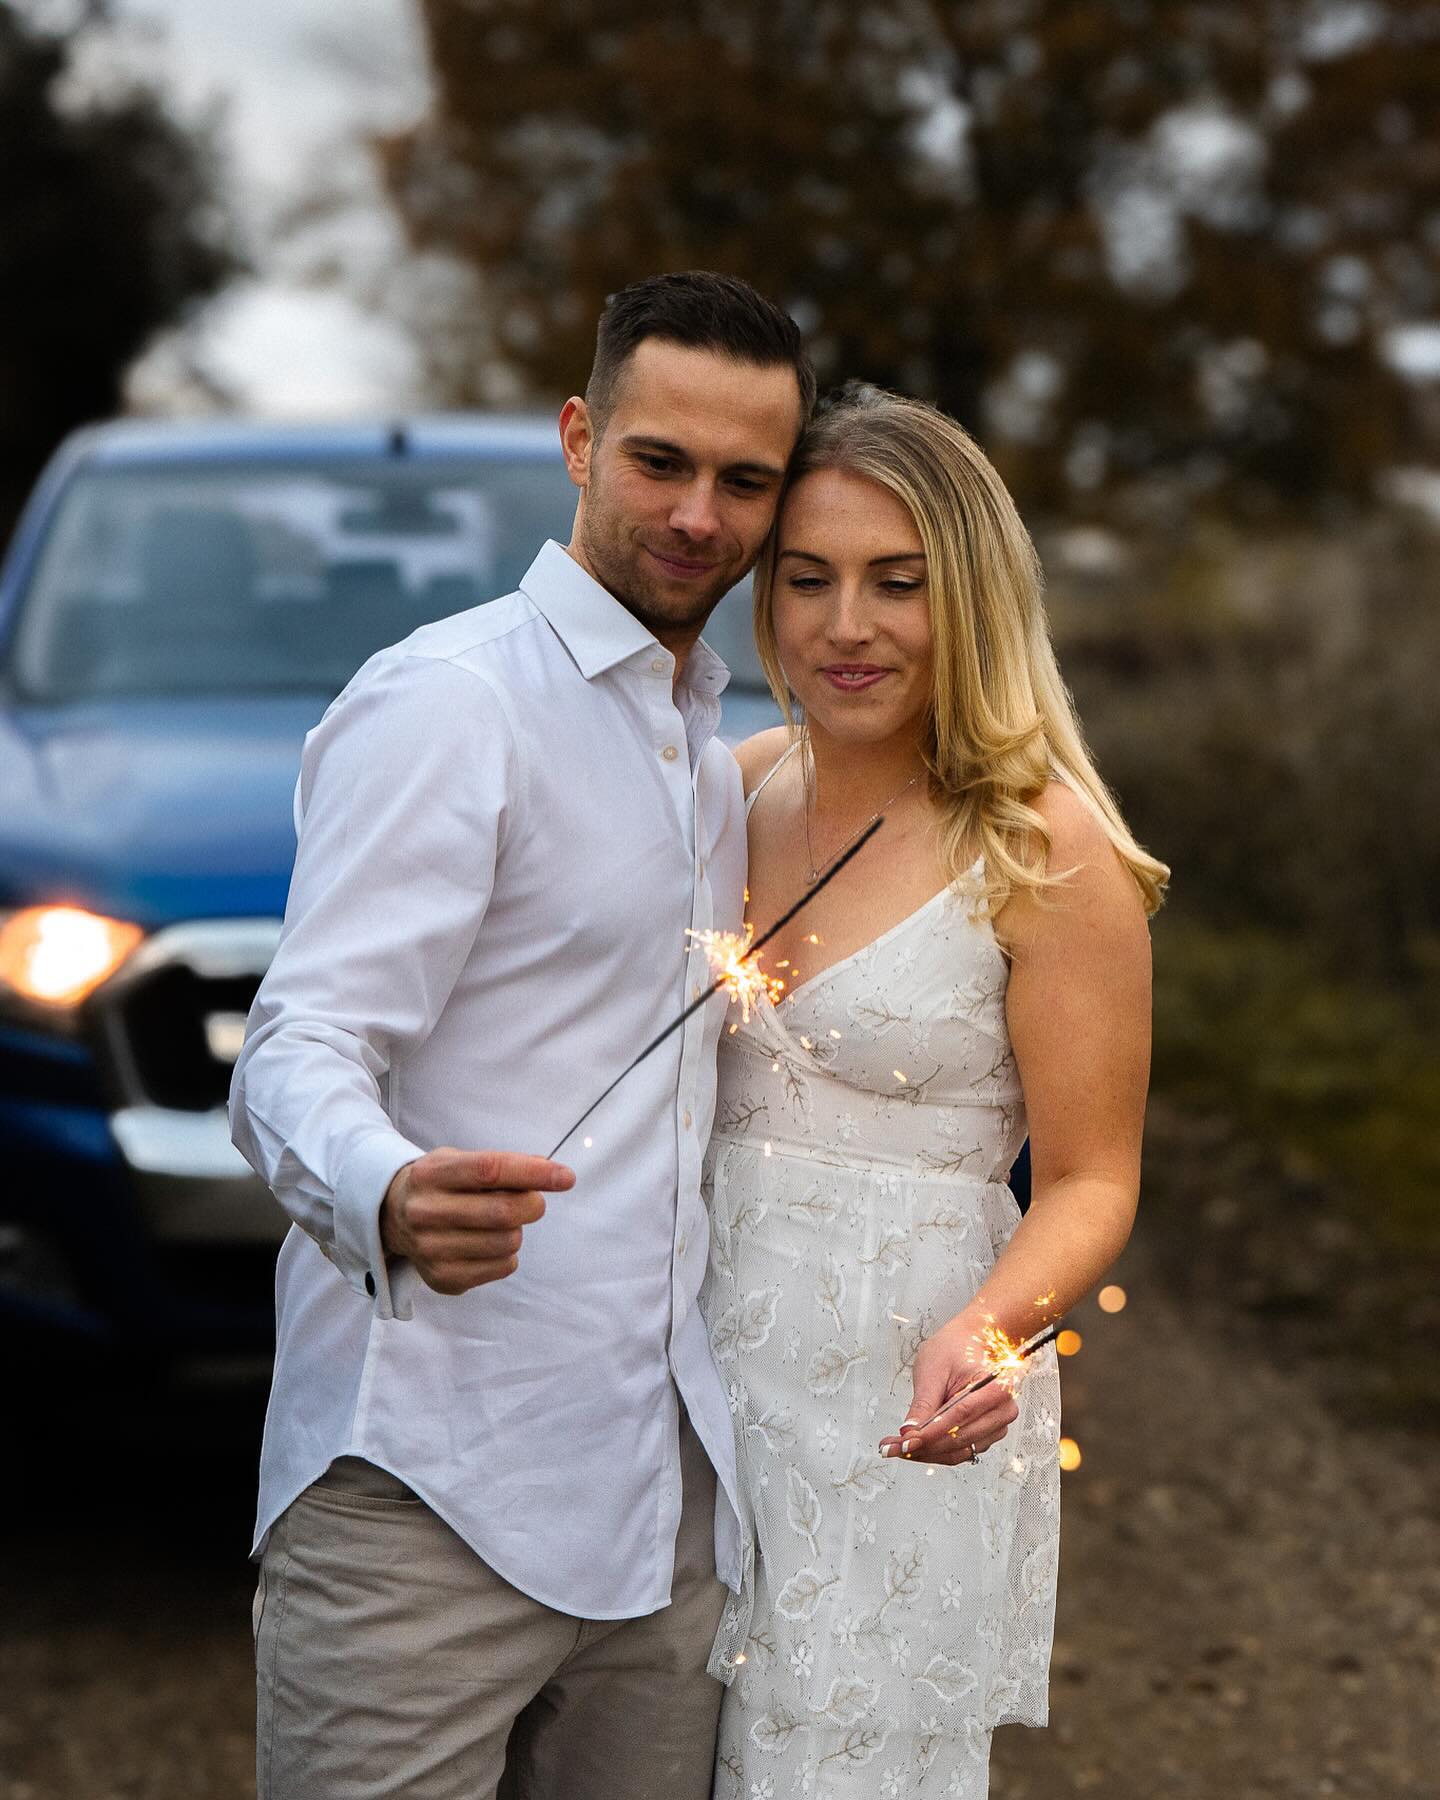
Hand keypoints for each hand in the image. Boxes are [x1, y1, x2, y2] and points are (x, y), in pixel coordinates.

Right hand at [380, 1146, 574, 1295]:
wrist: (391, 1215)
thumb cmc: (441, 1184)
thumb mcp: (460, 1161)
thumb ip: (503, 1165)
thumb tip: (552, 1172)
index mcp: (431, 1174)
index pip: (490, 1171)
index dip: (533, 1173)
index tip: (565, 1177)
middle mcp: (425, 1212)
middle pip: (502, 1212)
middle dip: (532, 1205)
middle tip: (533, 1202)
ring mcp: (430, 1249)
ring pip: (507, 1242)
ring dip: (517, 1230)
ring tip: (499, 1223)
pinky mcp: (442, 1278)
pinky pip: (501, 1267)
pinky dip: (508, 1254)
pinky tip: (489, 1244)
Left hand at [879, 1318, 1019, 1466]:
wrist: (969, 1345)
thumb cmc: (955, 1349)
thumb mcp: (933, 1369)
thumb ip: (923, 1404)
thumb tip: (910, 1432)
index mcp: (997, 1386)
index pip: (961, 1414)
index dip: (932, 1432)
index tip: (906, 1441)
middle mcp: (1003, 1410)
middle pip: (960, 1438)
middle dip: (924, 1446)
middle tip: (893, 1446)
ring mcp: (996, 1426)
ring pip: (959, 1451)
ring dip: (927, 1453)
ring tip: (897, 1446)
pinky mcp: (986, 1436)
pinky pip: (960, 1452)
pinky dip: (935, 1451)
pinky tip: (914, 1446)